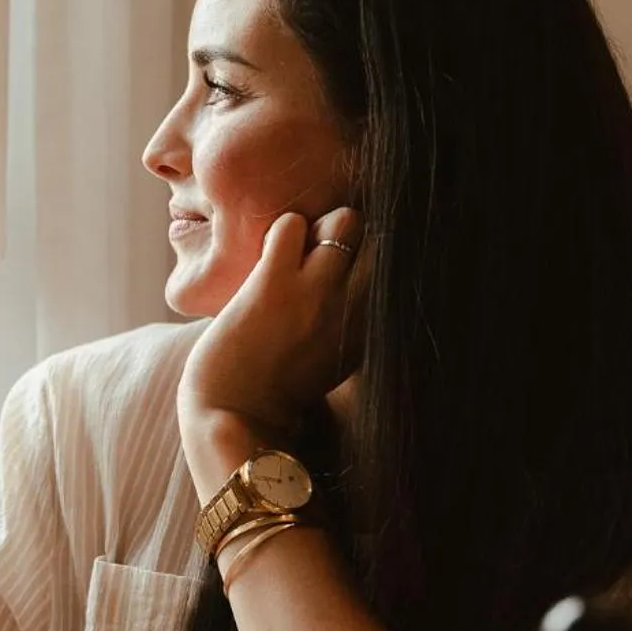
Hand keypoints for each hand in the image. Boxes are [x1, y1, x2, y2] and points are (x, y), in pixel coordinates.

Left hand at [179, 206, 363, 447]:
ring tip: (298, 250)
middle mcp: (355, 310)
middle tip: (323, 252)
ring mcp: (315, 295)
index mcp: (373, 328)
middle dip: (357, 235)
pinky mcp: (273, 285)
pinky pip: (292, 225)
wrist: (231, 409)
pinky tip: (273, 254)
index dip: (376, 252)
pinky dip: (283, 231)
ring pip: (345, 221)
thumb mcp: (340, 353)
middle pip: (384, 238)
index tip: (351, 260)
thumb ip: (360, 315)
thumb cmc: (282, 380)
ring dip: (320, 226)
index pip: (400, 266)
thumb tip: (369, 265)